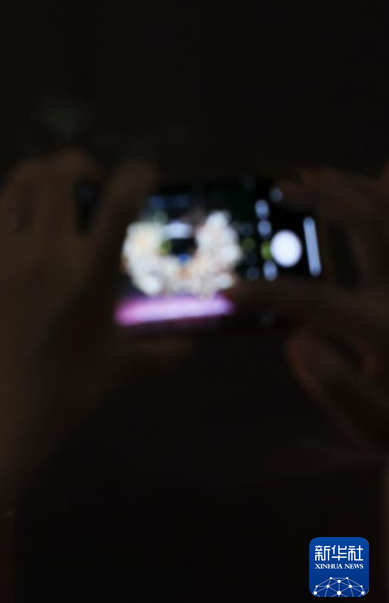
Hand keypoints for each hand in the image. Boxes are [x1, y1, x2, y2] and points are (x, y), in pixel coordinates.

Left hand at [0, 150, 154, 445]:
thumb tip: (188, 351)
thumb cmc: (66, 390)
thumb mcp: (119, 367)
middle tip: (91, 185)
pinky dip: (15, 199)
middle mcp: (48, 251)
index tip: (142, 174)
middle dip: (82, 165)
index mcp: (90, 271)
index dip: (137, 174)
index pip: (119, 200)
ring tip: (55, 193)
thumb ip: (158, 353)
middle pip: (62, 174)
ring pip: (22, 183)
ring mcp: (7, 253)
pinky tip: (24, 215)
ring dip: (44, 175)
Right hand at [226, 166, 388, 449]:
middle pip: (372, 228)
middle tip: (283, 190)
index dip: (268, 293)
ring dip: (353, 188)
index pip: (317, 301)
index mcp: (384, 331)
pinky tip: (369, 178)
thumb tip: (298, 338)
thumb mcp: (373, 427)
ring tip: (309, 175)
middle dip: (325, 201)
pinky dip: (380, 196)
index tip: (228, 292)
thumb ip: (336, 387)